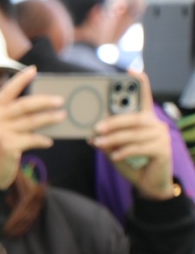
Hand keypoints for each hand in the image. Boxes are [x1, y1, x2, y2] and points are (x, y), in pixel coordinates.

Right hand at [0, 66, 63, 189]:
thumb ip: (10, 119)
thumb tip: (39, 110)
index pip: (6, 92)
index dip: (20, 80)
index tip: (33, 70)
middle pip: (23, 105)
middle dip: (44, 101)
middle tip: (60, 100)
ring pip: (31, 121)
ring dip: (49, 118)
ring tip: (62, 116)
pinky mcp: (8, 146)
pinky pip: (32, 139)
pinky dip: (42, 140)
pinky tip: (48, 141)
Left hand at [92, 71, 174, 199]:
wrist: (148, 183)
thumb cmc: (131, 160)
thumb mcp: (115, 146)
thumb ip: (107, 137)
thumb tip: (91, 133)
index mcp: (144, 118)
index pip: (144, 97)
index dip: (140, 82)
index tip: (132, 70)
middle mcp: (156, 124)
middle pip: (134, 117)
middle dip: (113, 121)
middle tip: (96, 127)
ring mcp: (161, 137)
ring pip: (134, 134)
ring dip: (114, 139)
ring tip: (98, 143)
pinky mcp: (163, 150)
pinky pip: (140, 148)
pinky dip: (125, 151)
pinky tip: (114, 156)